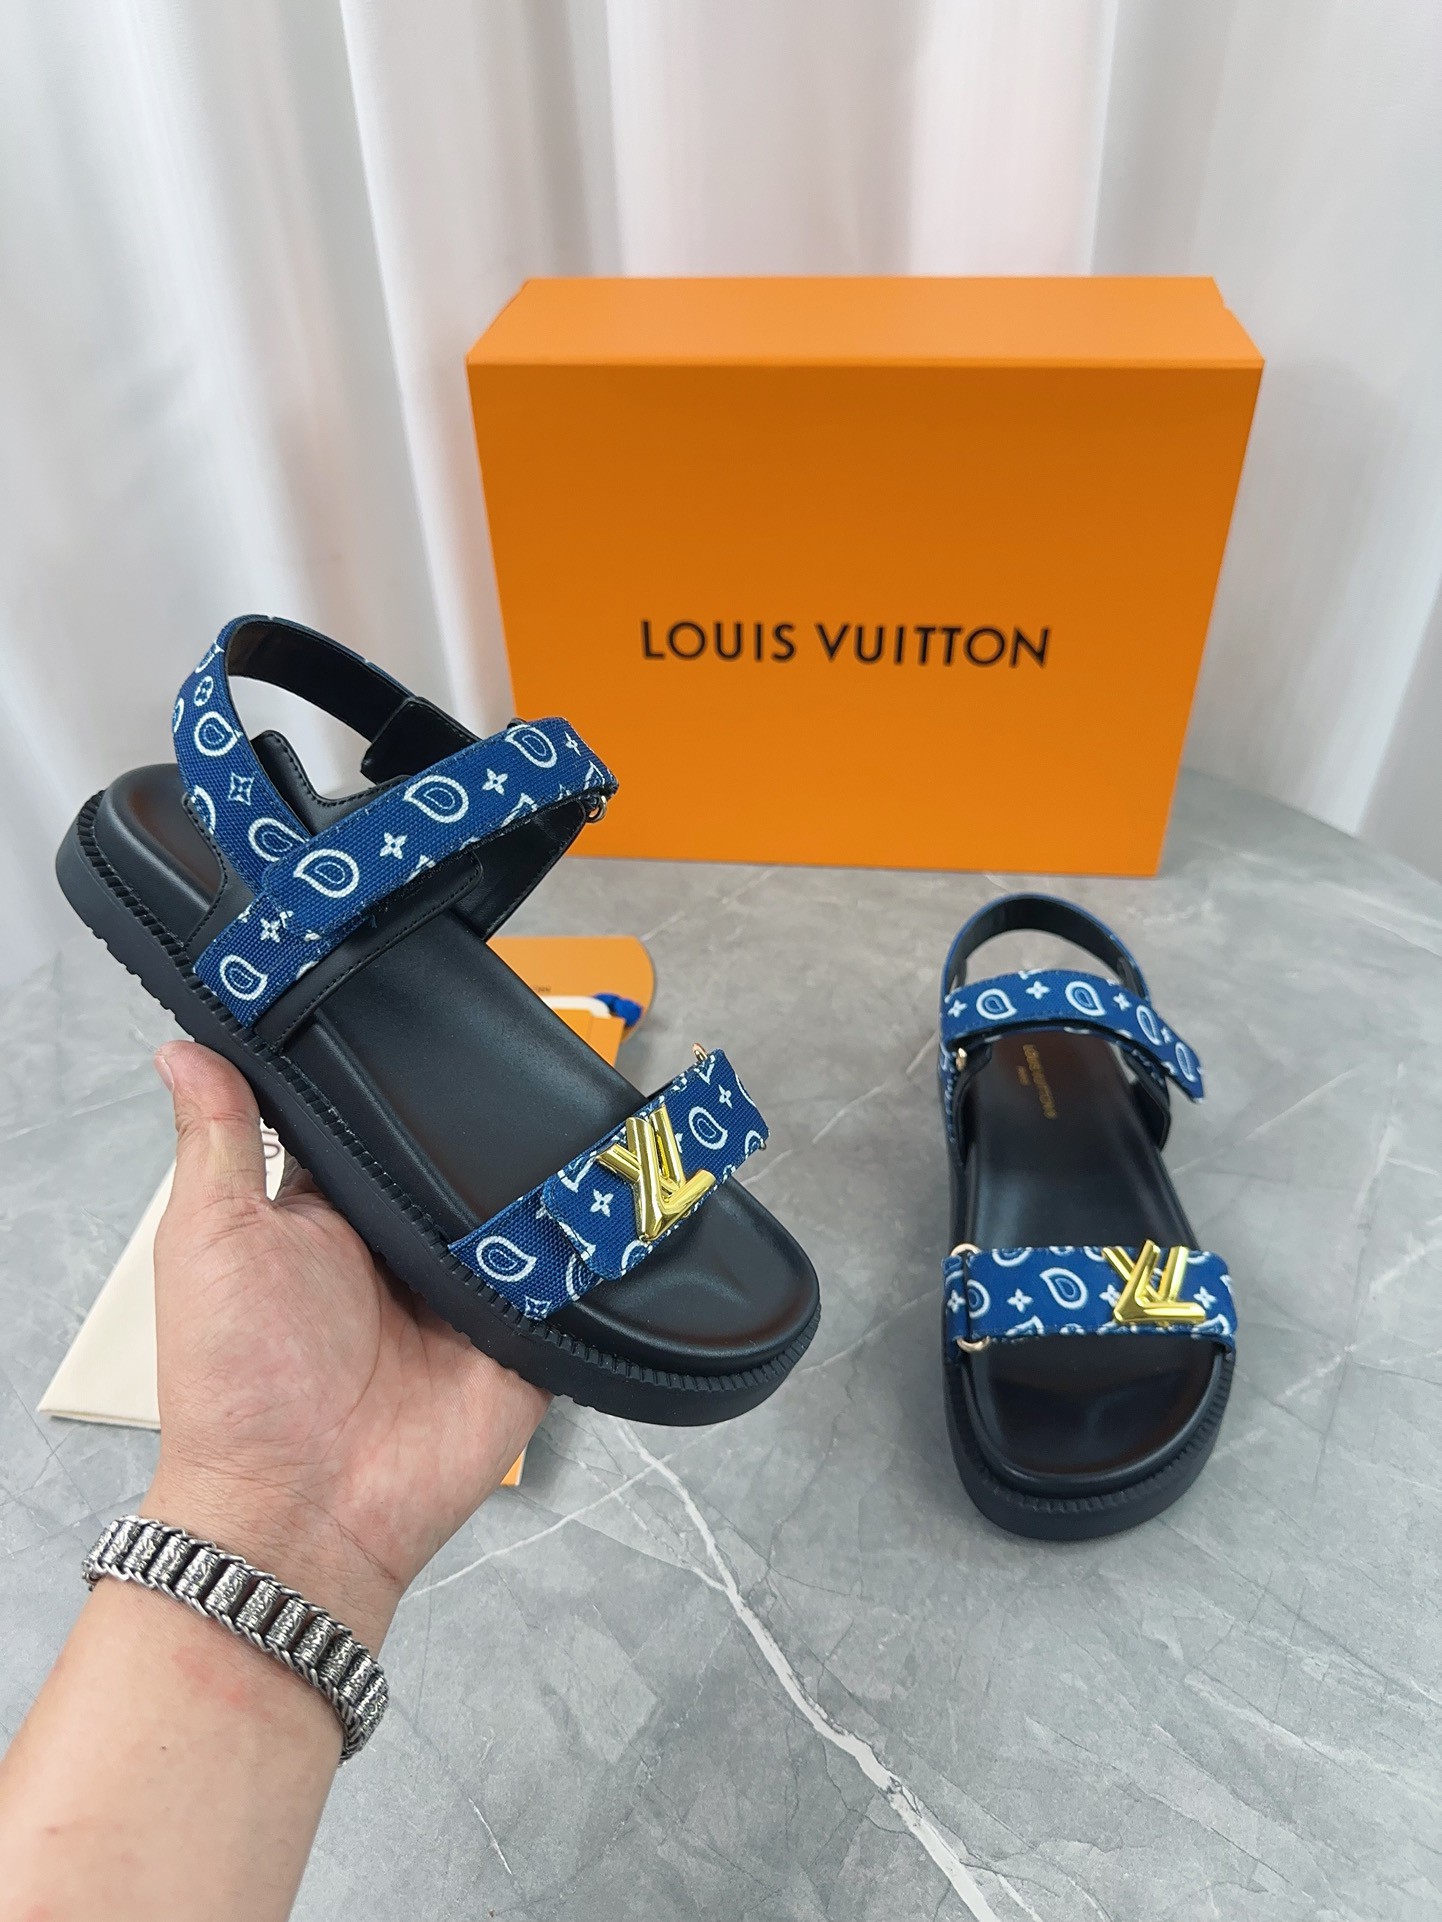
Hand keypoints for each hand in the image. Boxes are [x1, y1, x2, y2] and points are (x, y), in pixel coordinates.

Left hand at [145, 1041, 545, 1647]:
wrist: (303, 1511)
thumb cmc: (236, 1381)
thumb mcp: (211, 1239)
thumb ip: (217, 1141)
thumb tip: (184, 1044)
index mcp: (331, 1212)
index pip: (375, 1124)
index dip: (397, 1075)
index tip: (423, 999)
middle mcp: (403, 1246)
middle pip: (458, 1160)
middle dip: (484, 1119)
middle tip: (526, 1043)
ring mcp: (469, 1291)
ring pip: (521, 1210)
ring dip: (541, 1177)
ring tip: (582, 1105)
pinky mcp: (525, 1337)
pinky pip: (571, 1278)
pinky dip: (591, 1245)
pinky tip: (616, 1192)